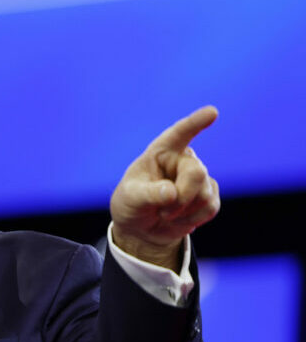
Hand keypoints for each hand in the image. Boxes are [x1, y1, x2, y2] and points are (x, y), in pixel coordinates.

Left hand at [110, 106, 220, 271]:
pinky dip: (193, 219)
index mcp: (160, 152)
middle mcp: (182, 160)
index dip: (195, 123)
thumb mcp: (131, 198)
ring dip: (183, 211)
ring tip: (165, 214)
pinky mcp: (208, 195)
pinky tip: (178, 219)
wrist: (140, 229)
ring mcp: (197, 177)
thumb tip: (172, 193)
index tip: (212, 112)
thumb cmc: (131, 205)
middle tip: (163, 211)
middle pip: (197, 172)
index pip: (179, 133)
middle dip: (182, 196)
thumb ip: (148, 194)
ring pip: (205, 194)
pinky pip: (211, 207)